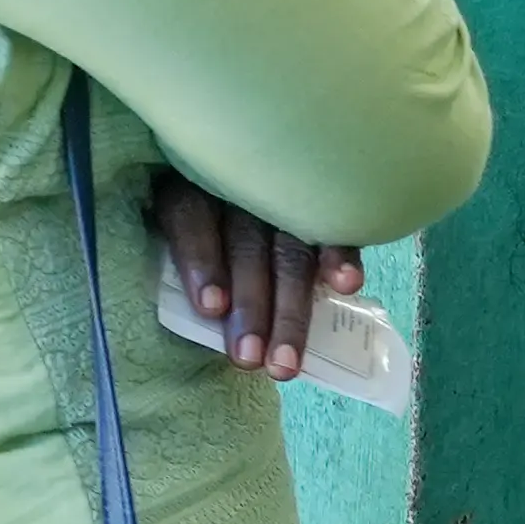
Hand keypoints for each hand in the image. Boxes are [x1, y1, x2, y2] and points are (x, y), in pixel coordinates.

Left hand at [151, 167, 357, 379]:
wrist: (247, 162)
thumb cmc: (200, 222)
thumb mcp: (176, 225)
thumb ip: (182, 257)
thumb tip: (199, 317)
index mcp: (191, 184)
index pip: (191, 217)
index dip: (200, 260)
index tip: (210, 308)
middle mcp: (241, 184)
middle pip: (245, 247)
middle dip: (249, 307)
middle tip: (248, 359)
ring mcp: (285, 192)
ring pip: (290, 253)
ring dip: (290, 308)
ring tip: (286, 361)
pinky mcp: (323, 202)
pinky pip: (336, 229)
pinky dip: (341, 257)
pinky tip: (348, 286)